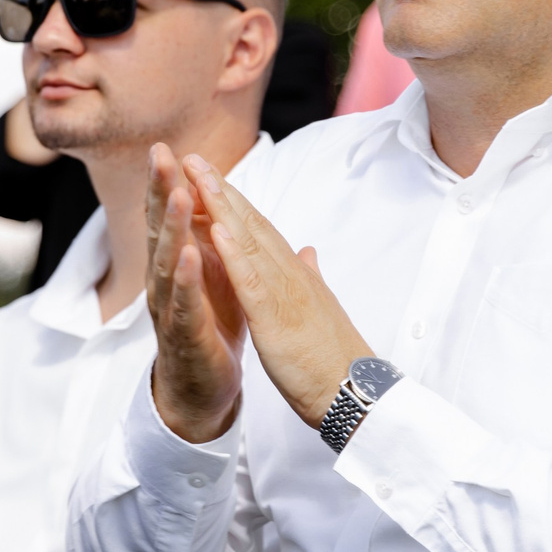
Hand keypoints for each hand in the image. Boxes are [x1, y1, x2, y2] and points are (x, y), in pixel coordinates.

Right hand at [145, 144, 245, 443]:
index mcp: (175, 264)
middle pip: (160, 229)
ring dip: (173, 228)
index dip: (168, 182)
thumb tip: (212, 200)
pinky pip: (183, 306)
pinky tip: (190, 257)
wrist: (202, 391)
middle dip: (160, 191)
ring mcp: (170, 310)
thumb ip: (209, 241)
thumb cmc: (208, 327)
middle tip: (160, 154)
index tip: (167, 146)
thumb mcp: (211, 277)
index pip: (169, 217)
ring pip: (167, 263)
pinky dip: (186, 281)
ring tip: (178, 196)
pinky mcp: (184, 337)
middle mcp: (164, 282)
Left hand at [182, 154, 371, 429]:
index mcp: (296, 275)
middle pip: (253, 224)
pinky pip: (253, 282)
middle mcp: (292, 275)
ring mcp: (287, 293)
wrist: (355, 394)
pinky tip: (216, 229)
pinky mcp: (278, 319)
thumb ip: (310, 277)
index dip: (234, 201)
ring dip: (223, 207)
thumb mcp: (319, 309)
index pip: (261, 230)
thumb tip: (307, 251)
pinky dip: (234, 254)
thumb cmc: (335, 357)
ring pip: (251, 242)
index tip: (209, 176)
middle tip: (195, 157)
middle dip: (222, 190)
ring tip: (198, 176)